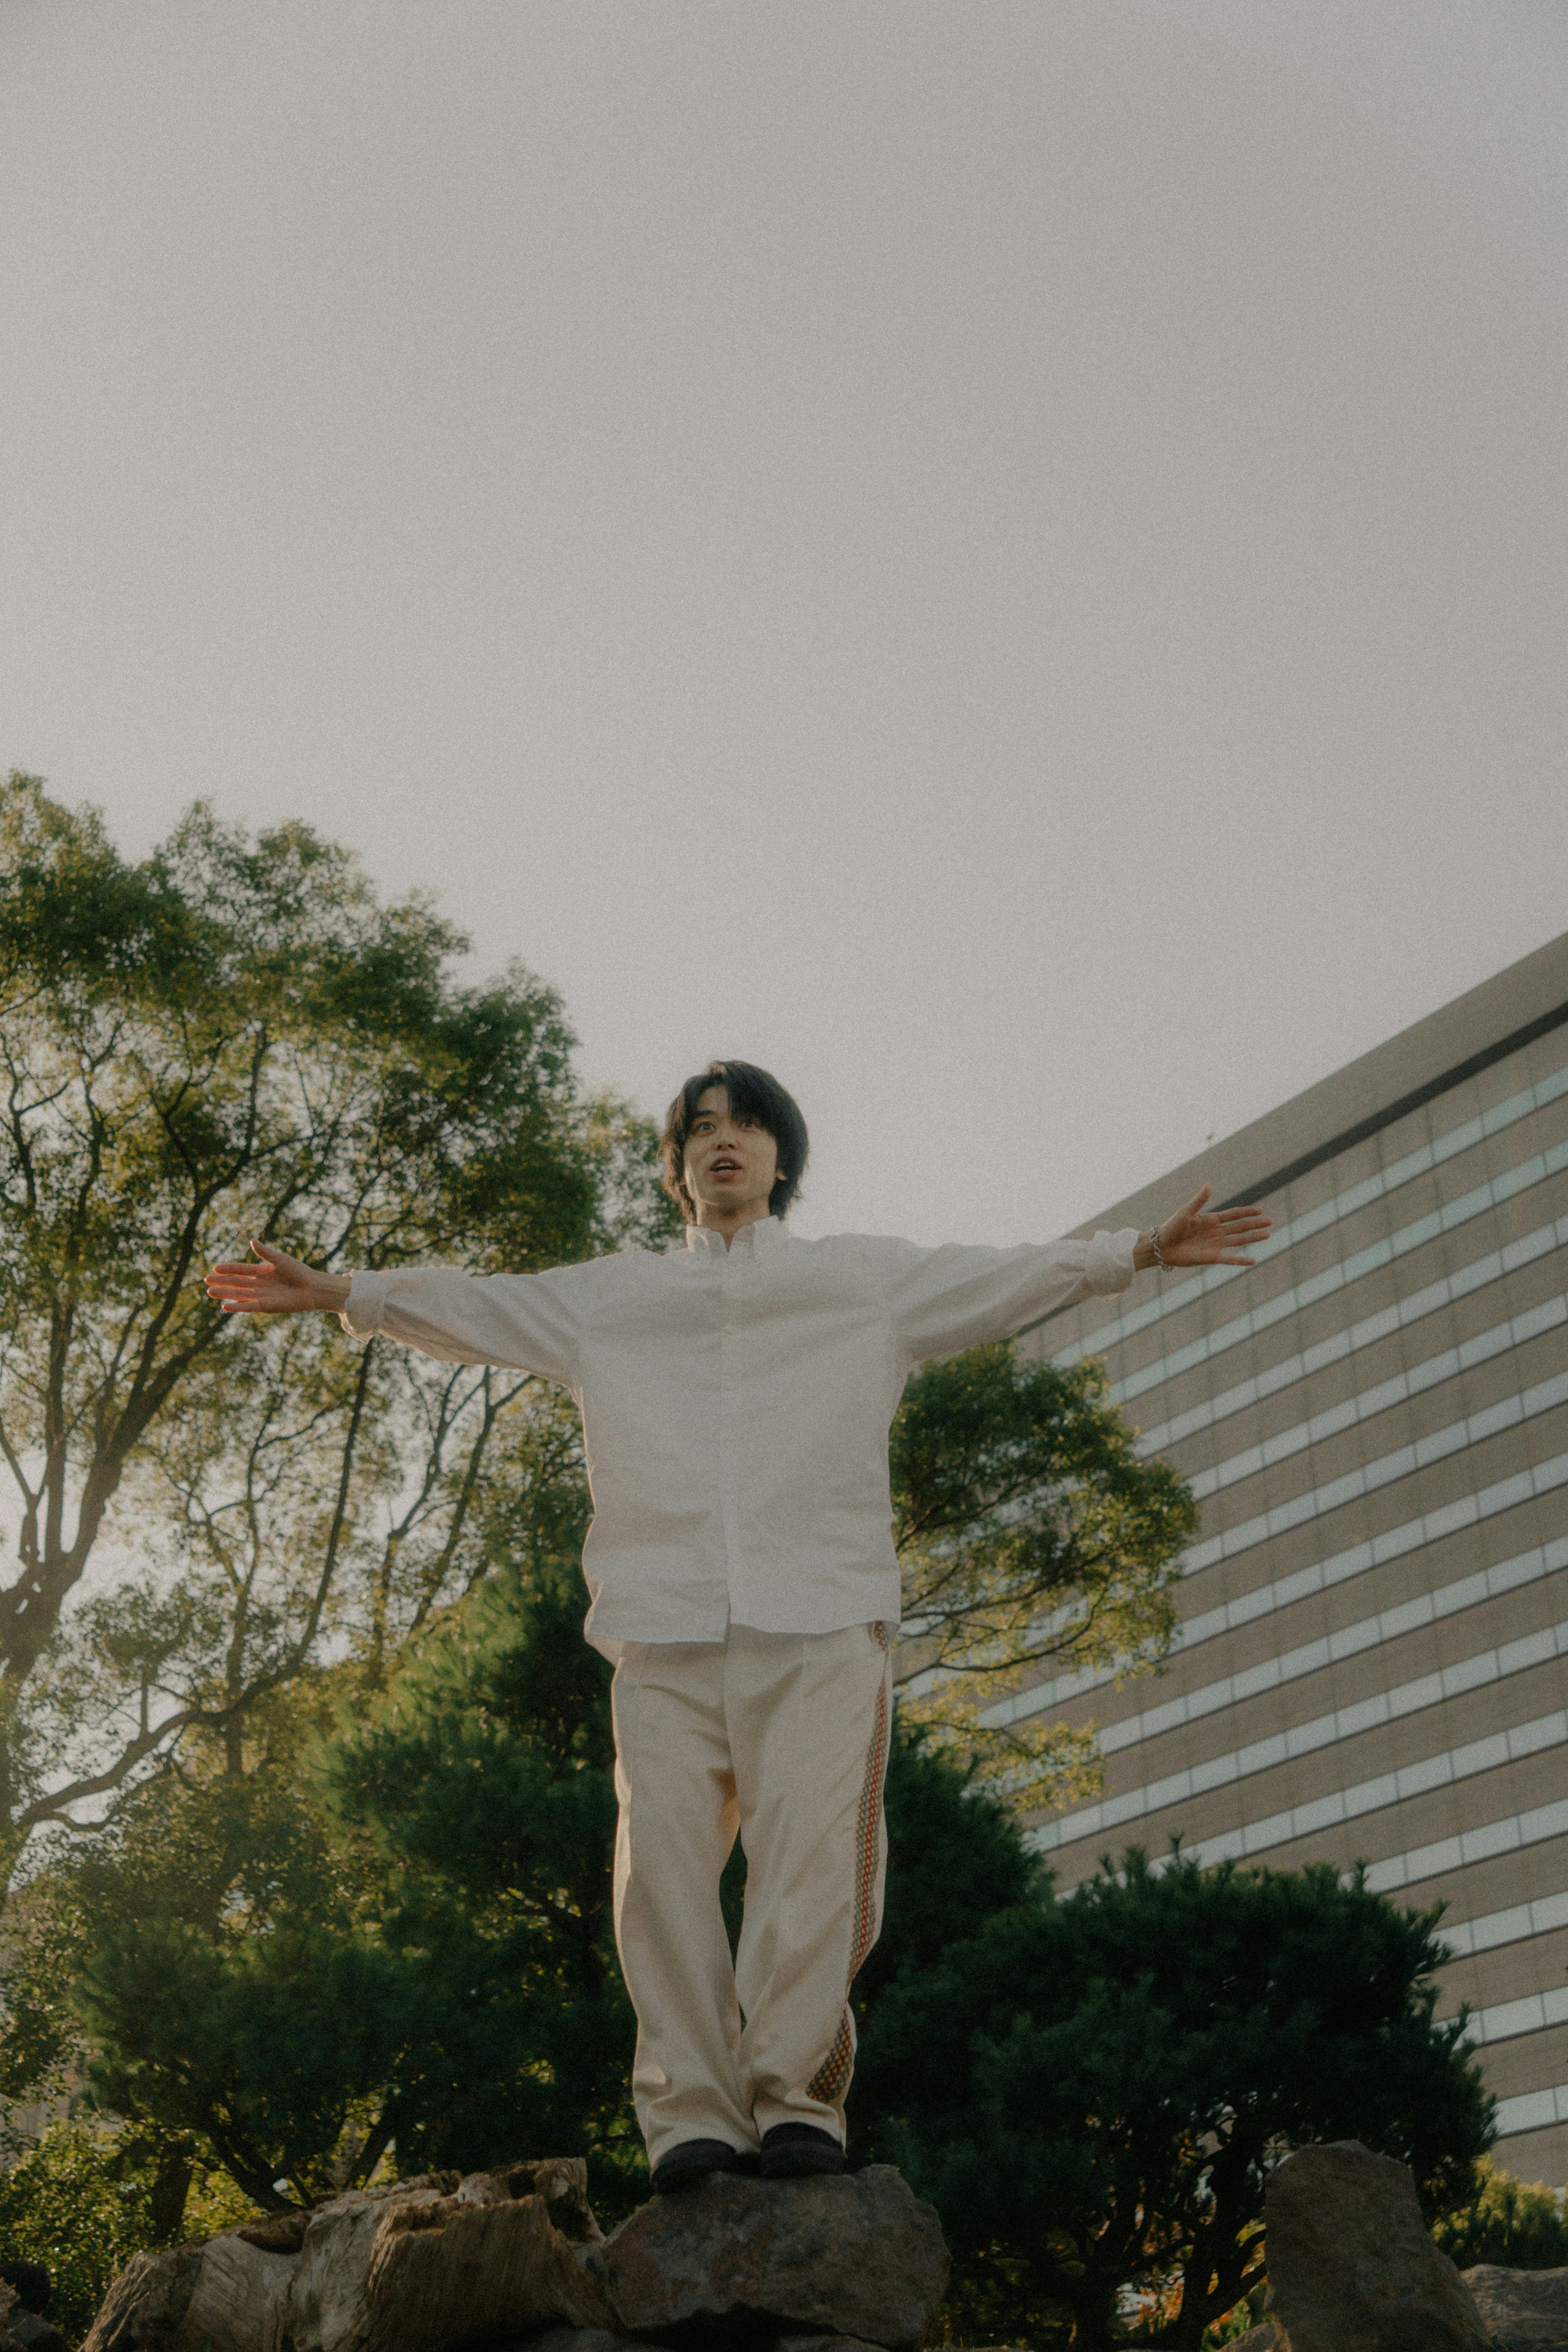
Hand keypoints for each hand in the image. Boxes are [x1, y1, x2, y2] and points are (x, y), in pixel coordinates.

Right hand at [204, 1240, 350, 1315]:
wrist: (312, 1287)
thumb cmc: (298, 1271)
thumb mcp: (280, 1259)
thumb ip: (265, 1252)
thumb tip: (251, 1240)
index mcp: (261, 1271)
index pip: (240, 1270)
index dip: (228, 1269)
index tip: (215, 1268)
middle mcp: (259, 1284)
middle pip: (236, 1283)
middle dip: (221, 1282)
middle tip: (206, 1281)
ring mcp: (261, 1295)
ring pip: (238, 1294)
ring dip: (225, 1293)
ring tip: (210, 1291)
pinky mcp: (266, 1306)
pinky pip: (248, 1306)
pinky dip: (237, 1306)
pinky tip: (224, 1306)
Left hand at [1134, 1186, 1271, 1272]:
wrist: (1161, 1246)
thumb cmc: (1171, 1227)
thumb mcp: (1186, 1212)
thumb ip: (1199, 1200)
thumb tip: (1210, 1185)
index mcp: (1210, 1219)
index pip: (1233, 1215)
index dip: (1246, 1212)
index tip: (1260, 1209)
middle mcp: (1215, 1232)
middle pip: (1240, 1227)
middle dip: (1255, 1224)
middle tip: (1270, 1221)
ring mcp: (1215, 1245)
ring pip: (1238, 1241)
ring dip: (1252, 1238)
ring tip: (1267, 1234)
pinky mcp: (1211, 1258)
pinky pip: (1229, 1259)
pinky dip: (1241, 1260)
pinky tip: (1253, 1260)